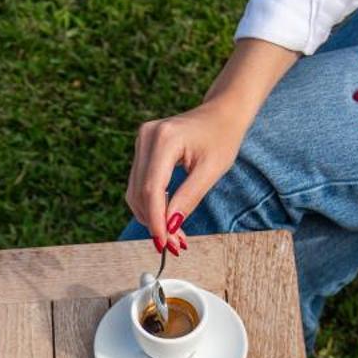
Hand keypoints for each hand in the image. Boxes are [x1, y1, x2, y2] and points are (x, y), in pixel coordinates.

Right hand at [127, 39, 297, 250]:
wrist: (222, 112)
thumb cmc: (222, 136)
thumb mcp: (212, 171)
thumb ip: (188, 199)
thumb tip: (169, 228)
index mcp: (165, 139)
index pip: (152, 190)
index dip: (156, 221)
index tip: (164, 244)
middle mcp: (146, 137)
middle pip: (140, 193)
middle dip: (155, 223)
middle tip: (174, 244)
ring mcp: (141, 141)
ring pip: (136, 192)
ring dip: (151, 217)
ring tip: (173, 235)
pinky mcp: (142, 149)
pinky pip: (139, 184)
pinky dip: (151, 205)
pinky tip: (166, 218)